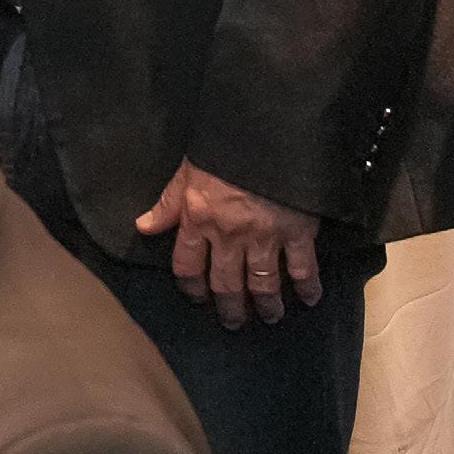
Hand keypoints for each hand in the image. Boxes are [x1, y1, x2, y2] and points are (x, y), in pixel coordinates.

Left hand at [135, 159, 321, 327]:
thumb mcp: (185, 172)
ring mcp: (264, 237)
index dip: (190, 287)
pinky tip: (311, 299)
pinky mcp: (297, 232)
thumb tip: (142, 227)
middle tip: (234, 323)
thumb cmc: (220, 147)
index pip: (186, 266)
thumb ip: (167, 204)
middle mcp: (229, 236)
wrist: (265, 130)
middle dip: (230, 309)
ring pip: (263, 284)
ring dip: (267, 305)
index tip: (197, 298)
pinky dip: (308, 287)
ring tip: (270, 317)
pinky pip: (302, 268)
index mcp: (198, 219)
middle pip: (225, 284)